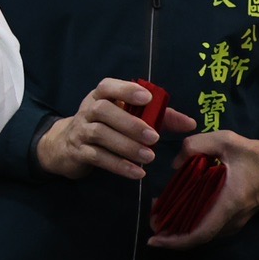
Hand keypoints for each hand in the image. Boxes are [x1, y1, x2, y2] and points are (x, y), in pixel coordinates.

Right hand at [35, 78, 195, 180]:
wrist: (67, 145)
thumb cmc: (107, 126)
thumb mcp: (128, 116)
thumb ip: (159, 117)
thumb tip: (190, 124)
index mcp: (100, 96)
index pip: (108, 87)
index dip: (126, 90)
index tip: (147, 98)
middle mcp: (88, 110)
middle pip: (103, 111)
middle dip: (130, 123)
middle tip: (154, 137)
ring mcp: (81, 131)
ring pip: (100, 135)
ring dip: (126, 146)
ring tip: (149, 157)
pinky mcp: (79, 152)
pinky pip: (98, 157)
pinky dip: (118, 165)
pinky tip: (137, 172)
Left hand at [148, 132, 258, 249]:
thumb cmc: (256, 155)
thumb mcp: (226, 140)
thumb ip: (196, 145)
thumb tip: (175, 163)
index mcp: (230, 202)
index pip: (202, 232)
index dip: (177, 241)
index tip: (156, 241)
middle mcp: (232, 218)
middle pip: (198, 236)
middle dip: (172, 234)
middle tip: (151, 221)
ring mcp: (235, 221)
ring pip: (204, 232)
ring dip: (181, 228)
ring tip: (159, 214)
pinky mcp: (235, 218)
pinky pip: (210, 225)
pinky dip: (192, 222)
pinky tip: (177, 209)